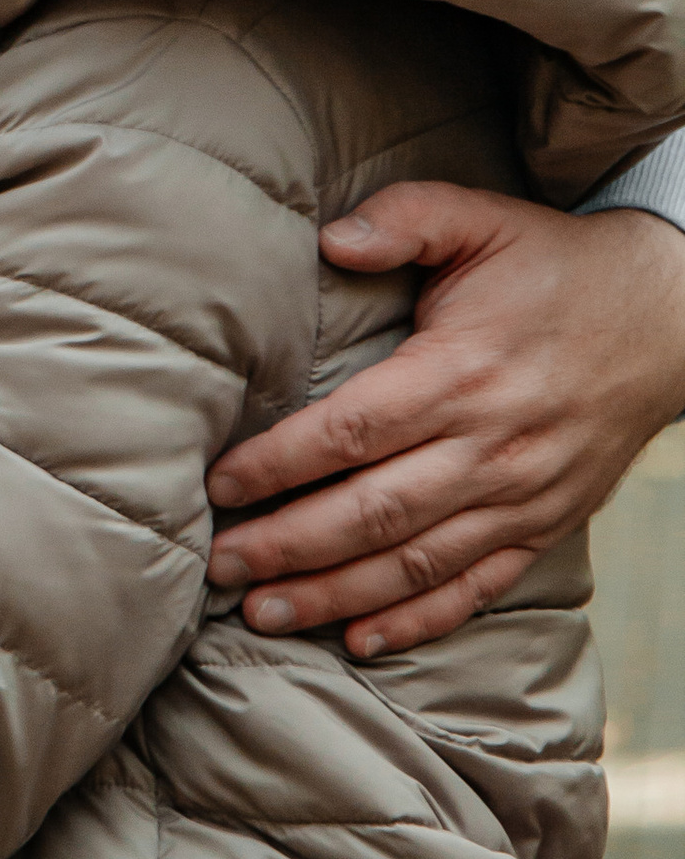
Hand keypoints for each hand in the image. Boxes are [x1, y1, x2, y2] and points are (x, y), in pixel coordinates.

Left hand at [206, 185, 684, 654]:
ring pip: (415, 563)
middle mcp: (492, 446)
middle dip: (288, 546)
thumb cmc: (554, 267)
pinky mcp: (545, 526)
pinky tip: (358, 640)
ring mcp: (523, 496)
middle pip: (373, 512)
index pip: (353, 431)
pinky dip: (417, 620)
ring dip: (334, 595)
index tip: (219, 484)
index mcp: (461, 372)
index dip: (280, 463)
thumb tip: (330, 238)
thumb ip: (405, 218)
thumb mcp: (482, 219)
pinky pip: (476, 588)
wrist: (671, 318)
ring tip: (263, 610)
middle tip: (219, 564)